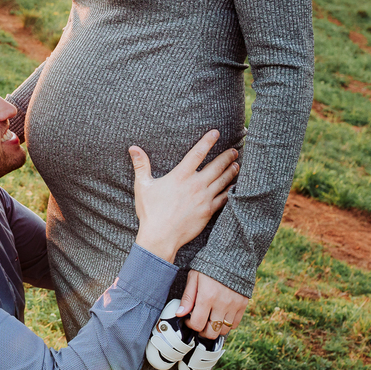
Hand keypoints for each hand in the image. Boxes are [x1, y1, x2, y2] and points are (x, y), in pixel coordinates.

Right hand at [130, 129, 237, 262]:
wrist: (161, 237)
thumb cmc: (150, 212)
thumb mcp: (143, 186)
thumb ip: (141, 165)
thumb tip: (133, 148)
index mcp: (180, 176)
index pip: (197, 153)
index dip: (207, 141)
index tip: (216, 132)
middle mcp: (195, 185)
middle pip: (216, 166)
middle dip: (226, 156)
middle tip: (235, 150)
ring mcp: (204, 199)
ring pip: (223, 181)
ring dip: (231, 171)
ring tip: (237, 164)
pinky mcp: (208, 211)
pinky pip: (224, 198)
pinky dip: (231, 190)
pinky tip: (235, 186)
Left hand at [177, 271, 248, 339]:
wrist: (231, 255)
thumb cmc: (209, 266)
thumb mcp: (194, 278)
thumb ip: (187, 298)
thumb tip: (179, 314)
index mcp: (207, 297)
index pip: (197, 323)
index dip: (190, 325)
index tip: (188, 320)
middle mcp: (222, 304)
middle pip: (211, 331)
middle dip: (203, 331)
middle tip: (199, 324)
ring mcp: (234, 305)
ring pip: (224, 330)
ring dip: (215, 329)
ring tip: (209, 321)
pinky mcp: (243, 304)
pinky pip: (235, 324)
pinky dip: (227, 325)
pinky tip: (220, 317)